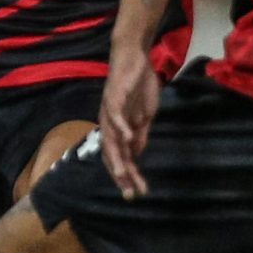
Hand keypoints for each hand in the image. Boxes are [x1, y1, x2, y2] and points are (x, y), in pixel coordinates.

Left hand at [95, 41, 160, 198]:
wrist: (134, 59)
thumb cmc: (138, 87)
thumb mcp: (144, 117)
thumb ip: (139, 135)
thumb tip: (136, 155)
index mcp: (117, 129)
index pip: (119, 157)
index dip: (127, 176)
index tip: (136, 194)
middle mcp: (109, 123)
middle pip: (112, 154)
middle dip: (121, 175)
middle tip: (130, 193)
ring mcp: (110, 111)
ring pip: (110, 138)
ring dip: (118, 157)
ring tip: (124, 175)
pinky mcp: (114, 97)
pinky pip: (115, 114)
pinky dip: (121, 127)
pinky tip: (129, 138)